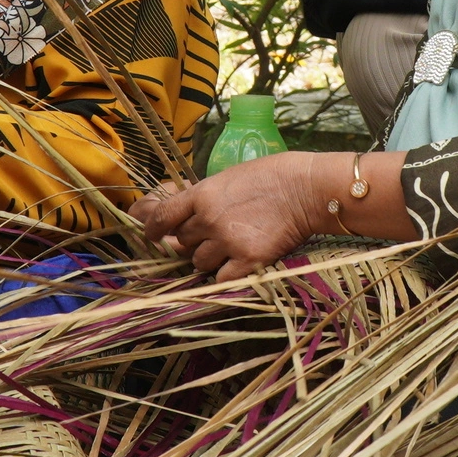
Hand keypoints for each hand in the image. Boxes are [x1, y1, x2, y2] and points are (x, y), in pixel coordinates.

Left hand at [134, 152, 323, 280]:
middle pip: (183, 242)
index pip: (163, 217)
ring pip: (200, 263)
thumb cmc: (271, 177)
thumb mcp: (229, 178)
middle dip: (194, 241)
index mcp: (202, 195)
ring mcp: (228, 241)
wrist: (305, 189)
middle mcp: (209, 219)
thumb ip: (204, 199)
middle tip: (213, 235)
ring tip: (230, 247)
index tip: (151, 236)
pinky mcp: (248, 260)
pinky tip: (239, 264)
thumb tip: (186, 220)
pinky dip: (226, 275)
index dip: (152, 230)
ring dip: (209, 259)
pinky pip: (222, 279)